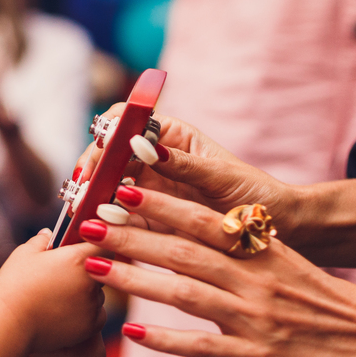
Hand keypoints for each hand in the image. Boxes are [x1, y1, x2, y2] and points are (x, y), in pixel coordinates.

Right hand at [0, 231, 106, 353]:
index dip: (93, 246)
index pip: (103, 246)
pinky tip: (63, 311)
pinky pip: (95, 315)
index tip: (80, 248)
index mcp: (78, 259)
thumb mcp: (25, 254)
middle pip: (101, 271)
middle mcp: (91, 283)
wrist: (8, 324)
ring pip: (97, 295)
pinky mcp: (89, 328)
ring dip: (86, 293)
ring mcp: (92, 307)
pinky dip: (85, 313)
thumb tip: (48, 234)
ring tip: (58, 296)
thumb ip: (41, 241)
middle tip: (63, 273)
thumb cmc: (14, 285)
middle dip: (86, 271)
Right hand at [75, 106, 298, 236]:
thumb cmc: (256, 195)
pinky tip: (96, 235)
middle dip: (91, 171)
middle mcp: (152, 160)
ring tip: (82, 216)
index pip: (124, 121)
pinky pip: (118, 221)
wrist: (274, 235)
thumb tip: (138, 144)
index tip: (101, 152)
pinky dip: (103, 227)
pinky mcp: (148, 222)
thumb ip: (180, 163)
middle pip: (107, 156)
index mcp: (169, 137)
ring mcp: (147, 191)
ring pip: (106, 188)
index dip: (107, 133)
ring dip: (91, 200)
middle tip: (81, 192)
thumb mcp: (220, 176)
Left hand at [77, 187, 355, 356]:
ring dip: (135, 280)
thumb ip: (240, 240)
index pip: (201, 219)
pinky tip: (131, 333)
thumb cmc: (322, 297)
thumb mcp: (284, 257)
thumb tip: (190, 217)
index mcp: (260, 249)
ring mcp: (254, 319)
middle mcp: (253, 279)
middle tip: (89, 224)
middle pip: (181, 251)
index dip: (158, 203)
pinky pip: (203, 347)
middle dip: (130, 237)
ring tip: (94, 269)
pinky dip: (166, 339)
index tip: (120, 189)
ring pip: (183, 293)